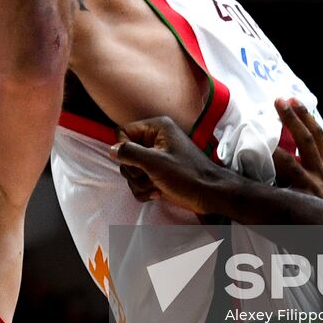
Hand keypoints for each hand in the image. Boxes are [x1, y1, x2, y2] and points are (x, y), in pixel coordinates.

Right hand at [110, 117, 234, 216]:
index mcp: (156, 128)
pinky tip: (156, 193)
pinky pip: (138, 181)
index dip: (124, 150)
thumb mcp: (155, 162)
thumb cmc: (187, 175)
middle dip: (133, 172)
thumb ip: (130, 153)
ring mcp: (156, 157)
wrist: (210, 195)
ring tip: (155, 188)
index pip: (123, 133)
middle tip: (148, 178)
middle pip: (125, 154)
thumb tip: (112, 149)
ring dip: (139, 184)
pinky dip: (144, 190)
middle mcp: (155, 139)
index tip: (136, 164)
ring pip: (130, 170)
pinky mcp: (157, 173)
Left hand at [272, 98, 322, 205]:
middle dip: (297, 115)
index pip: (322, 138)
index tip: (296, 102)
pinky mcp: (309, 191)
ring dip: (290, 125)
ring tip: (273, 112)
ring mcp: (318, 180)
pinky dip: (279, 156)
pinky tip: (267, 146)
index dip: (309, 118)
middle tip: (281, 99)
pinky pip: (292, 169)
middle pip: (313, 135)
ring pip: (305, 144)